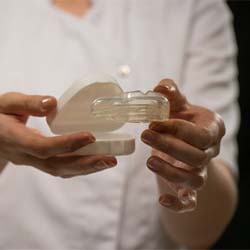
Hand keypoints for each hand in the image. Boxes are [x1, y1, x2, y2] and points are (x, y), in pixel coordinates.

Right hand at [0, 92, 116, 176]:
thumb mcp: (6, 103)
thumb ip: (27, 103)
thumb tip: (52, 102)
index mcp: (13, 139)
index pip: (42, 147)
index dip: (67, 144)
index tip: (90, 136)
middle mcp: (24, 155)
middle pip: (57, 165)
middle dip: (85, 163)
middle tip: (110, 158)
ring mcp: (31, 162)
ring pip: (60, 170)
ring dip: (87, 168)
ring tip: (109, 161)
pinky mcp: (39, 162)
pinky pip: (60, 168)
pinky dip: (79, 167)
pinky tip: (96, 162)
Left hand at [141, 79, 224, 211]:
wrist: (186, 141)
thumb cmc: (181, 119)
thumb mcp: (177, 103)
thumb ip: (170, 93)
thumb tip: (160, 86)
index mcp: (212, 130)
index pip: (200, 134)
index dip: (177, 129)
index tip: (153, 122)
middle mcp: (210, 153)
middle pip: (196, 156)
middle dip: (169, 146)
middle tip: (145, 135)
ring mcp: (201, 172)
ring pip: (193, 180)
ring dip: (171, 172)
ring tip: (149, 160)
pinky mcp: (189, 188)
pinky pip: (190, 202)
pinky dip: (178, 204)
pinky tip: (162, 200)